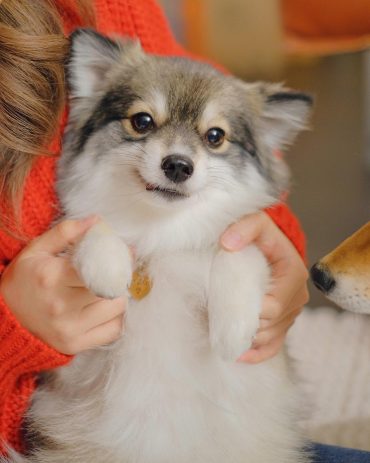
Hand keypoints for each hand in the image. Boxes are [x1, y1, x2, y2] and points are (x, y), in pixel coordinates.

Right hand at [0, 217, 126, 354]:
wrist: (3, 319)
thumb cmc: (23, 280)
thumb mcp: (36, 250)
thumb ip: (66, 232)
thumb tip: (97, 220)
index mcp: (52, 277)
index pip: (99, 266)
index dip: (118, 258)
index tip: (126, 252)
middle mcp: (61, 305)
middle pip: (112, 287)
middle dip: (120, 276)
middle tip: (120, 271)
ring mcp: (69, 328)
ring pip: (117, 309)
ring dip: (120, 296)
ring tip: (111, 289)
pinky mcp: (74, 345)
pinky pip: (113, 331)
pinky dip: (117, 318)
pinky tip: (107, 309)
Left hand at [220, 211, 308, 362]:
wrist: (270, 242)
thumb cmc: (263, 234)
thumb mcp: (256, 222)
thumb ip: (244, 228)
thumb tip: (228, 243)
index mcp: (293, 275)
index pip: (272, 307)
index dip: (247, 310)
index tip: (225, 304)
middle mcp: (297, 298)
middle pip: (269, 325)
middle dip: (243, 323)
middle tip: (218, 317)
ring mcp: (291, 313)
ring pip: (268, 338)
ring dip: (245, 337)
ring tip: (222, 330)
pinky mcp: (283, 323)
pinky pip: (273, 346)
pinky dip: (256, 353)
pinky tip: (238, 354)